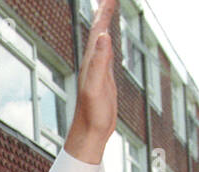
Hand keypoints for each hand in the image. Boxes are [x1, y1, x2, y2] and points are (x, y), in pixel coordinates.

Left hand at [64, 0, 118, 163]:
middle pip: (98, 29)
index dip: (104, 10)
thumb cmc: (92, 114)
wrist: (90, 132)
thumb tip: (103, 36)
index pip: (98, 28)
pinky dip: (108, 40)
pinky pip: (105, 52)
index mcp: (91, 60)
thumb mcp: (96, 86)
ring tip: (108, 9)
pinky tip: (108, 39)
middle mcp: (92, 61)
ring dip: (104, 22)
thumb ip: (99, 62)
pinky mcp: (103, 77)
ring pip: (101, 39)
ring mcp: (97, 69)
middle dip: (104, 10)